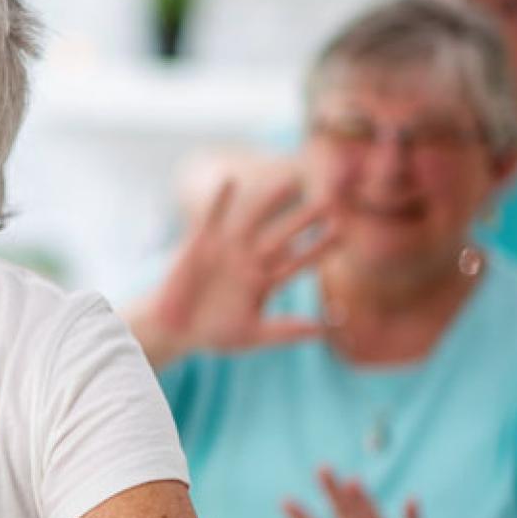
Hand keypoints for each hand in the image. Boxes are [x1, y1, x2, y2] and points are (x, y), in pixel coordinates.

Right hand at [137, 176, 336, 360]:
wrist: (173, 329)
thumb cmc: (212, 334)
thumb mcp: (252, 335)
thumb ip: (285, 331)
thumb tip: (323, 329)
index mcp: (264, 282)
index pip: (298, 262)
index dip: (318, 248)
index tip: (342, 233)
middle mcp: (250, 261)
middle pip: (282, 236)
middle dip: (303, 220)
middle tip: (329, 202)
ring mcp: (226, 250)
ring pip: (254, 221)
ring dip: (271, 202)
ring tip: (290, 181)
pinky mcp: (201, 245)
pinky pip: (213, 218)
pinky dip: (221, 201)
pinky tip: (230, 182)